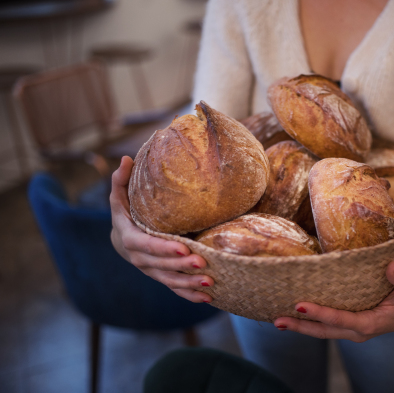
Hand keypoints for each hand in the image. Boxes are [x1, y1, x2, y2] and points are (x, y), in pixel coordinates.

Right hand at [110, 156, 213, 303]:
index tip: (183, 247)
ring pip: (170, 280)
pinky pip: (175, 289)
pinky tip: (208, 298)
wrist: (123, 238)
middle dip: (182, 266)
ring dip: (189, 284)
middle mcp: (140, 259)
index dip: (163, 248)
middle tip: (203, 263)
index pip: (146, 245)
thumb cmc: (126, 212)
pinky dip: (190, 295)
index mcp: (131, 238)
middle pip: (161, 265)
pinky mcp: (162, 277)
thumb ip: (121, 180)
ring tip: (209, 283)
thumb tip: (125, 159)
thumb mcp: (120, 196)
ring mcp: (151, 271)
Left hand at [273, 262, 393, 341]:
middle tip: (277, 320)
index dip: (319, 313)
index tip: (299, 304)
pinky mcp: (351, 326)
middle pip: (324, 331)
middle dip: (300, 326)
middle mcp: (358, 331)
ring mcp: (353, 330)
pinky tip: (295, 315)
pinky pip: (327, 327)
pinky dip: (310, 323)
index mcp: (370, 323)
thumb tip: (392, 265)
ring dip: (301, 327)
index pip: (340, 319)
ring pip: (323, 331)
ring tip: (278, 320)